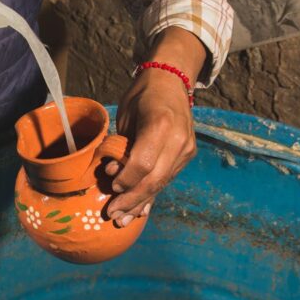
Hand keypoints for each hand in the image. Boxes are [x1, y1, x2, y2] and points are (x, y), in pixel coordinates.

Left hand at [104, 28, 206, 226]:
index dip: (126, 179)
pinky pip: (168, 179)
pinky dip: (152, 194)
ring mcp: (187, 149)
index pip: (143, 163)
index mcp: (161, 124)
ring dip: (141, 202)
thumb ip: (122, 144)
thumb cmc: (142, 95)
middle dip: (132, 200)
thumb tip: (112, 173)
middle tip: (112, 215)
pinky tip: (140, 211)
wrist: (171, 80)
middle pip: (155, 179)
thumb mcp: (125, 114)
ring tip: (122, 219)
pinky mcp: (188, 155)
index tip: (111, 186)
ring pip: (162, 183)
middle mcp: (179, 139)